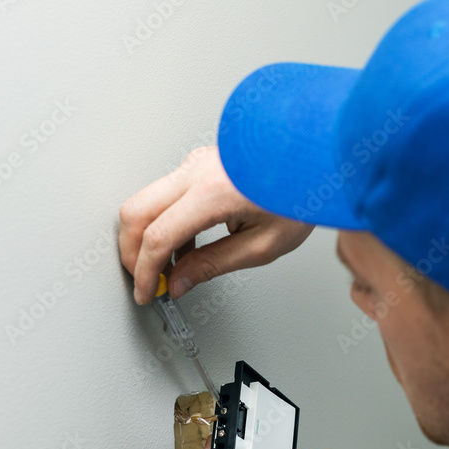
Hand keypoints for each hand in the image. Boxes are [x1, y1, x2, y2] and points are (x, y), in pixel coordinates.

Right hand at [119, 145, 313, 303]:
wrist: (317, 156)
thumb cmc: (301, 191)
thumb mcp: (263, 244)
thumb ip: (214, 265)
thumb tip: (179, 281)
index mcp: (214, 191)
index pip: (158, 236)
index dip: (145, 271)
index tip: (146, 292)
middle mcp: (197, 170)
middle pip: (135, 213)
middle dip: (131, 253)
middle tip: (145, 281)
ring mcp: (194, 163)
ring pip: (144, 201)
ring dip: (146, 238)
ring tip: (168, 269)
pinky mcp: (198, 164)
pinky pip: (164, 195)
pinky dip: (162, 222)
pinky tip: (182, 248)